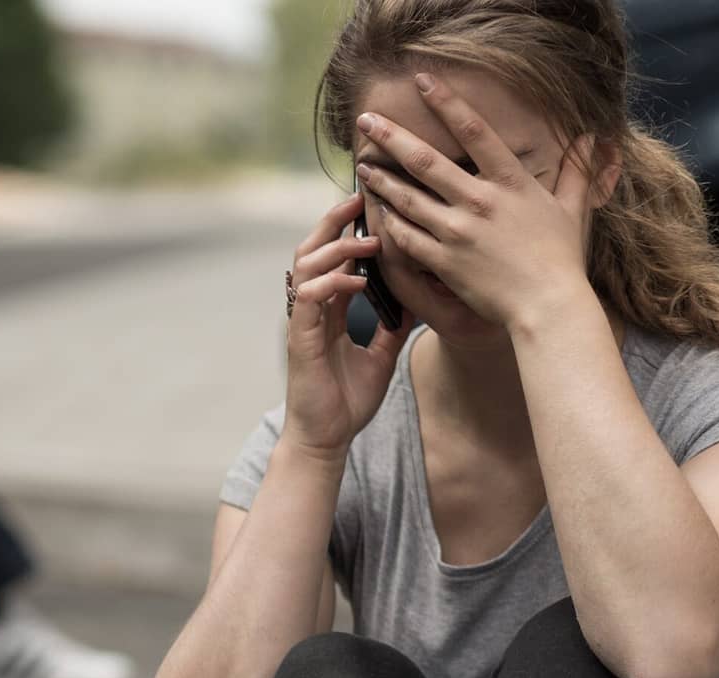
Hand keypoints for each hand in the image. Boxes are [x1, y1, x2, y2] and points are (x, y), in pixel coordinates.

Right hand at [283, 194, 416, 457]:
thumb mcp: (382, 356)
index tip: (373, 207)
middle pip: (313, 250)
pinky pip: (309, 298)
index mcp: (328, 310)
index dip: (349, 230)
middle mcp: (312, 310)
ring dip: (336, 248)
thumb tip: (418, 302)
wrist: (327, 437)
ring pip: (306, 266)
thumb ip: (392, 327)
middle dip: (334, 222)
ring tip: (367, 240)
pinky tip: (357, 280)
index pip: (334, 257)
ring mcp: (303, 322)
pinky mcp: (300, 339)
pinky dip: (332, 283)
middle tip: (361, 199)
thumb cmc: (348, 401)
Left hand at [355, 75, 601, 329]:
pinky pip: (407, 238)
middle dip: (392, 137)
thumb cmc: (561, 257)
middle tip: (366, 120)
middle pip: (427, 161)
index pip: (474, 130)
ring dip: (382, 180)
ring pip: (408, 198)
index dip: (446, 102)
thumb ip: (576, 171)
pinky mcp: (444, 261)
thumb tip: (590, 137)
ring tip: (363, 165)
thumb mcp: (573, 208)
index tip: (423, 81)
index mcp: (510, 182)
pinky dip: (389, 223)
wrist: (547, 304)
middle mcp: (480, 201)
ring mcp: (458, 231)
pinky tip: (375, 212)